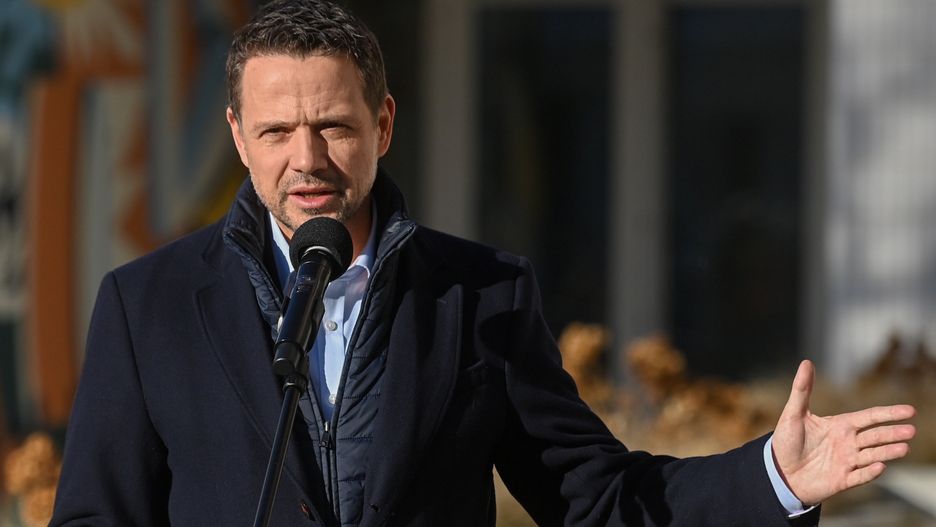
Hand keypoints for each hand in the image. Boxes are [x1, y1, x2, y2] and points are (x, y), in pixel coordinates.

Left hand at [771, 360, 915, 505]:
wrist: (779, 473)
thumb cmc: (786, 442)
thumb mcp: (793, 413)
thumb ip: (802, 390)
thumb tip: (806, 362)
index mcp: (840, 426)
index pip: (869, 417)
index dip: (888, 413)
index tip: (909, 410)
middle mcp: (848, 443)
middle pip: (875, 437)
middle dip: (893, 433)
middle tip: (911, 430)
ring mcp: (847, 462)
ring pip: (872, 456)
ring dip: (888, 452)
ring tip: (904, 448)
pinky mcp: (842, 480)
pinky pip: (859, 476)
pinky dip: (869, 472)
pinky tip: (880, 467)